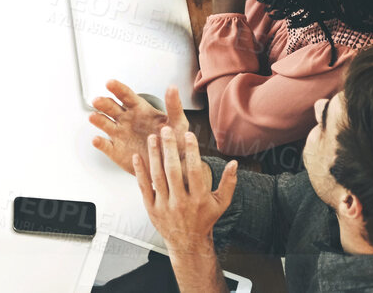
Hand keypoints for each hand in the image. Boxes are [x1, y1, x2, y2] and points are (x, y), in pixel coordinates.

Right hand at [89, 81, 191, 174]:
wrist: (172, 167)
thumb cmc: (175, 142)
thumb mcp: (178, 124)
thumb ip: (174, 106)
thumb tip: (173, 88)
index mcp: (139, 110)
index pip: (126, 95)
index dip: (117, 88)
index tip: (110, 83)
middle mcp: (126, 120)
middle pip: (111, 107)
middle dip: (103, 103)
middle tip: (97, 101)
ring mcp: (120, 135)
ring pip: (104, 124)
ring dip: (98, 119)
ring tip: (93, 117)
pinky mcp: (117, 151)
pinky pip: (106, 146)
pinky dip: (100, 143)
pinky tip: (97, 140)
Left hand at [136, 127, 236, 261]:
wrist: (188, 243)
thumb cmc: (205, 219)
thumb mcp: (221, 203)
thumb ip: (228, 183)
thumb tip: (234, 163)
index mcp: (199, 199)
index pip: (194, 171)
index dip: (191, 151)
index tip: (188, 134)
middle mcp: (181, 202)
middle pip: (173, 171)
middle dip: (169, 148)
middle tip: (166, 129)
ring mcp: (165, 206)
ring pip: (157, 176)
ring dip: (154, 155)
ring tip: (152, 137)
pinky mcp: (151, 209)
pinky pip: (144, 187)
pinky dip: (140, 171)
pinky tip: (137, 156)